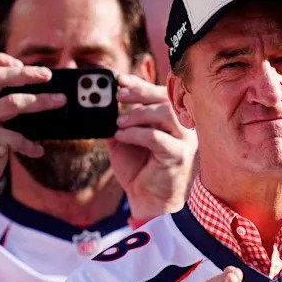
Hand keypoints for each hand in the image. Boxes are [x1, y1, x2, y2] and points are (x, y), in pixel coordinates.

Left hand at [107, 74, 195, 222]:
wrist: (148, 201)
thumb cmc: (138, 170)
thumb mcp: (123, 139)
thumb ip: (116, 121)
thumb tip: (97, 103)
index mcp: (171, 120)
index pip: (159, 93)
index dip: (140, 83)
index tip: (119, 80)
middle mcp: (182, 127)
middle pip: (165, 98)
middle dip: (139, 92)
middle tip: (117, 96)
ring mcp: (184, 141)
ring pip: (165, 113)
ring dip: (138, 113)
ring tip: (118, 122)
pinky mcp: (179, 156)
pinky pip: (158, 138)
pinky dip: (137, 134)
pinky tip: (121, 137)